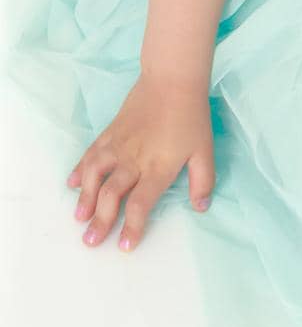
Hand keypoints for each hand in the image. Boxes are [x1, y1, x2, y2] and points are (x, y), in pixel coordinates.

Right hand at [65, 72, 215, 251]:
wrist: (173, 80)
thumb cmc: (192, 117)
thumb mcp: (205, 150)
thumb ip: (203, 181)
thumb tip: (201, 208)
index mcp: (158, 168)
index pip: (140, 204)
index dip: (132, 226)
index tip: (124, 246)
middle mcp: (133, 161)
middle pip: (112, 195)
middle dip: (101, 221)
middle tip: (91, 241)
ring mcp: (118, 146)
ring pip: (94, 177)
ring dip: (84, 198)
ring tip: (79, 216)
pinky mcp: (109, 133)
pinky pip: (90, 155)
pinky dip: (78, 170)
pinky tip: (71, 183)